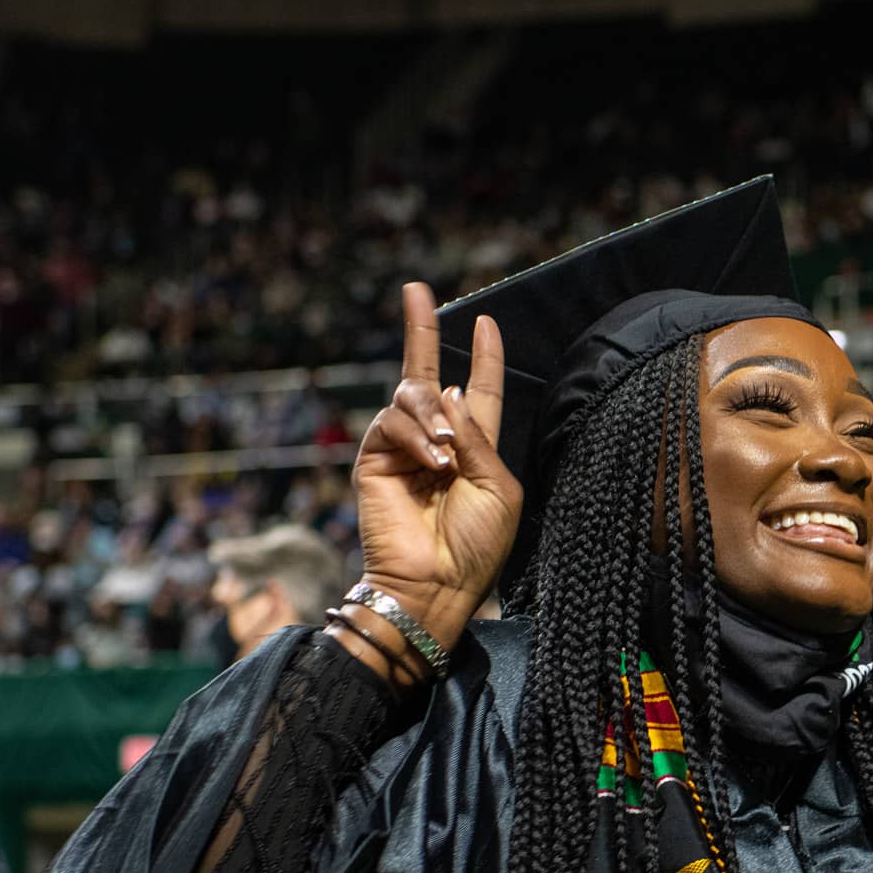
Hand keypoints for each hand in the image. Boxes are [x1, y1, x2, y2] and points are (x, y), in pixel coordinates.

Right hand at [354, 282, 522, 651]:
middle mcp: (437, 442)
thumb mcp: (497, 485)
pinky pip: (391, 422)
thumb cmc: (477, 545)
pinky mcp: (374, 458)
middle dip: (421, 327)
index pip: (477, 391)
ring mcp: (403, 448)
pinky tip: (431, 462)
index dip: (483, 356)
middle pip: (427, 374)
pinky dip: (415, 436)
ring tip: (447, 455)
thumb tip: (445, 392)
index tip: (486, 320)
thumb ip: (477, 436)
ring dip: (432, 415)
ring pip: (410, 395)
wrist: (436, 582)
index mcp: (475, 449)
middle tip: (415, 290)